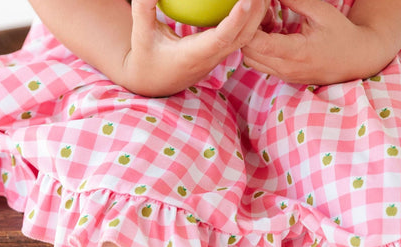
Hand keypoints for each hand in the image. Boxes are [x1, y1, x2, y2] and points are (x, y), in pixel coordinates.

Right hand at [122, 0, 269, 96]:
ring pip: (248, 36)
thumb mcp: (140, 35)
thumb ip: (143, 10)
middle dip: (258, 10)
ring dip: (259, 12)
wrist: (152, 82)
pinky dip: (252, 16)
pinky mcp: (221, 52)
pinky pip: (243, 34)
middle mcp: (211, 58)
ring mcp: (219, 57)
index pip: (220, 38)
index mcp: (193, 57)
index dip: (236, 19)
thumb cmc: (145, 57)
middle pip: (244, 36)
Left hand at [242, 0, 396, 85]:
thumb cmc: (340, 34)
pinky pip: (259, 64)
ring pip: (250, 60)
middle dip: (247, 32)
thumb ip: (296, 1)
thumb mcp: (321, 12)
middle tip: (261, 12)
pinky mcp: (281, 76)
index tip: (252, 9)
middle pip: (248, 53)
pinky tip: (271, 33)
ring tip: (267, 22)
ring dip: (251, 41)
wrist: (354, 60)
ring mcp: (282, 75)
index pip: (260, 44)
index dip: (249, 27)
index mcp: (296, 53)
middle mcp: (285, 68)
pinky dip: (258, 49)